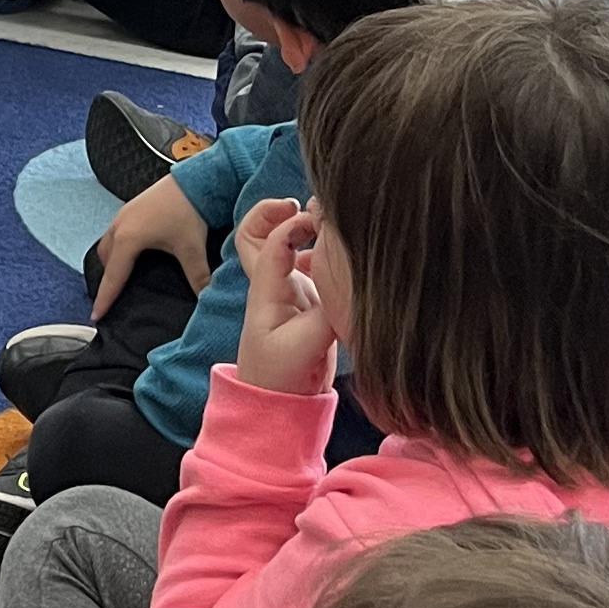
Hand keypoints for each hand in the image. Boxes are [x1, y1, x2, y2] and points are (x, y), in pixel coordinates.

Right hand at [90, 172, 211, 317]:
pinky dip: (117, 247)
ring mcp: (122, 215)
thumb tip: (204, 300)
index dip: (105, 298)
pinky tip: (131, 251)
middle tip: (110, 297)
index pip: (113, 277)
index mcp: (128, 240)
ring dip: (110, 261)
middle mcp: (119, 227)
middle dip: (106, 279)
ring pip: (107, 244)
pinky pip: (114, 233)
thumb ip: (197, 277)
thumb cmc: (188, 209)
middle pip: (104, 260)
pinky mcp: (130, 208)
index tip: (96, 316)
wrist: (194, 178)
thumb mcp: (192, 248)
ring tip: (119, 276)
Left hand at [233, 197, 336, 397]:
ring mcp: (293, 293)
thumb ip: (327, 316)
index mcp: (267, 291)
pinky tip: (345, 257)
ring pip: (290, 250)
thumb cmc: (280, 376)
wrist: (278, 403)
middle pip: (258, 237)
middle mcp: (276, 286)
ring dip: (303, 232)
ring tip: (329, 224)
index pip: (272, 244)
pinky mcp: (311, 305)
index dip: (291, 225)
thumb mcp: (305, 346)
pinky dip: (324, 255)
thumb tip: (351, 287)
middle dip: (273, 213)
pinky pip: (312, 268)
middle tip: (300, 204)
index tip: (315, 222)